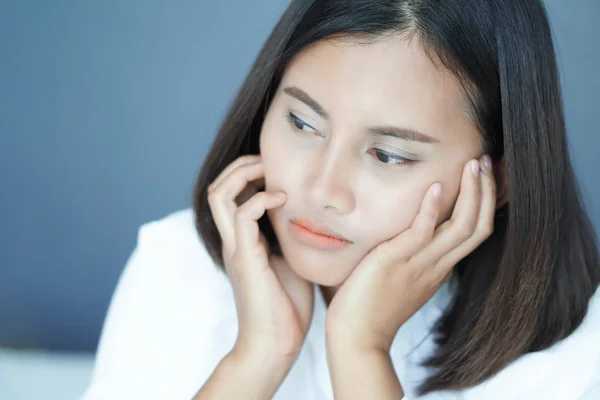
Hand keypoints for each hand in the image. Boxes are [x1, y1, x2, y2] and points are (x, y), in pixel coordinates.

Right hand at [207, 155, 313, 360]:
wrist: (275, 346)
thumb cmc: (287, 308)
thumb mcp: (292, 261)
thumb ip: (291, 238)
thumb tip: (312, 217)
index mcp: (243, 240)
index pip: (231, 194)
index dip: (247, 173)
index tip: (277, 167)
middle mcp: (234, 240)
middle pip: (216, 187)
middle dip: (240, 165)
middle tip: (269, 161)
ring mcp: (236, 248)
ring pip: (220, 195)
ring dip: (243, 173)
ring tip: (269, 171)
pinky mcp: (245, 258)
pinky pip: (242, 215)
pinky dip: (261, 199)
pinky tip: (284, 199)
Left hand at [325, 156, 495, 351]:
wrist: (358, 336)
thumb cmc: (373, 306)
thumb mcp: (403, 278)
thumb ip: (412, 257)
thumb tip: (411, 236)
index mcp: (440, 267)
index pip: (475, 231)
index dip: (486, 203)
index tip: (485, 176)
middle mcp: (437, 265)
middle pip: (478, 226)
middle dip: (485, 191)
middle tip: (484, 161)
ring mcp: (420, 264)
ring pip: (461, 227)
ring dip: (471, 193)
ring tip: (472, 164)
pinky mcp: (397, 262)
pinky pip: (422, 233)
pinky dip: (433, 209)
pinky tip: (436, 186)